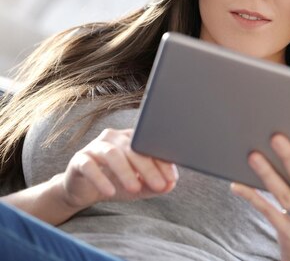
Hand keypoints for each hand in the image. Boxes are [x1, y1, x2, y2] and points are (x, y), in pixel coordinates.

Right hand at [59, 128, 177, 210]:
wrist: (84, 190)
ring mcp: (95, 146)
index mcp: (132, 139)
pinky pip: (89, 166)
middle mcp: (114, 137)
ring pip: (113, 154)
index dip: (163, 163)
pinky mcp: (79, 159)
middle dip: (148, 168)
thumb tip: (171, 184)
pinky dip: (101, 179)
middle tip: (158, 185)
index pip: (150, 147)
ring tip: (135, 189)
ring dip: (126, 172)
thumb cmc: (115, 182)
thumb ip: (155, 185)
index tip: (171, 178)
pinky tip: (110, 191)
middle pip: (133, 149)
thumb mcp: (139, 186)